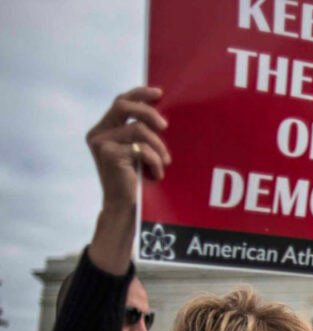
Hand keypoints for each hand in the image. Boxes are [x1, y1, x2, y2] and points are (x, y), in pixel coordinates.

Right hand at [85, 87, 171, 274]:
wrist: (127, 208)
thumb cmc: (139, 181)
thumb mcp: (142, 151)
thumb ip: (145, 132)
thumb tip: (165, 112)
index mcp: (106, 128)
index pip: (121, 101)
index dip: (140, 94)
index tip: (160, 93)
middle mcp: (99, 133)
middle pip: (123, 105)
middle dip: (147, 111)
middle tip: (166, 126)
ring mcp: (100, 143)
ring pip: (138, 130)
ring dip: (158, 147)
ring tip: (165, 163)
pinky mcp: (107, 154)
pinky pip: (141, 149)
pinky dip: (155, 161)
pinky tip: (156, 175)